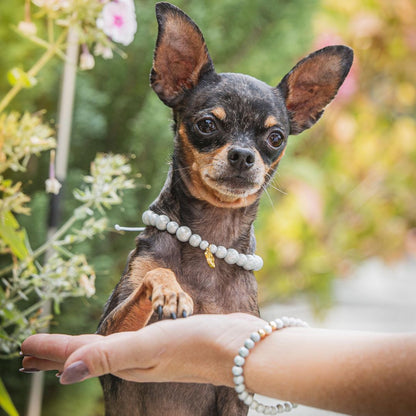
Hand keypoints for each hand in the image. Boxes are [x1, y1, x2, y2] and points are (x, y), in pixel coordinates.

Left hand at [21, 313, 263, 384]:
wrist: (238, 349)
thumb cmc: (196, 347)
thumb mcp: (150, 348)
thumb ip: (109, 356)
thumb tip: (65, 371)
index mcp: (125, 364)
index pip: (78, 356)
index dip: (50, 350)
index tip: (23, 346)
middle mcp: (132, 362)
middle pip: (85, 357)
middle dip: (57, 354)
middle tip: (30, 351)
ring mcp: (148, 354)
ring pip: (102, 350)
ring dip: (79, 349)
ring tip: (62, 348)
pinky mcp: (162, 343)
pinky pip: (123, 342)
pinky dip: (106, 342)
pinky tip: (109, 340)